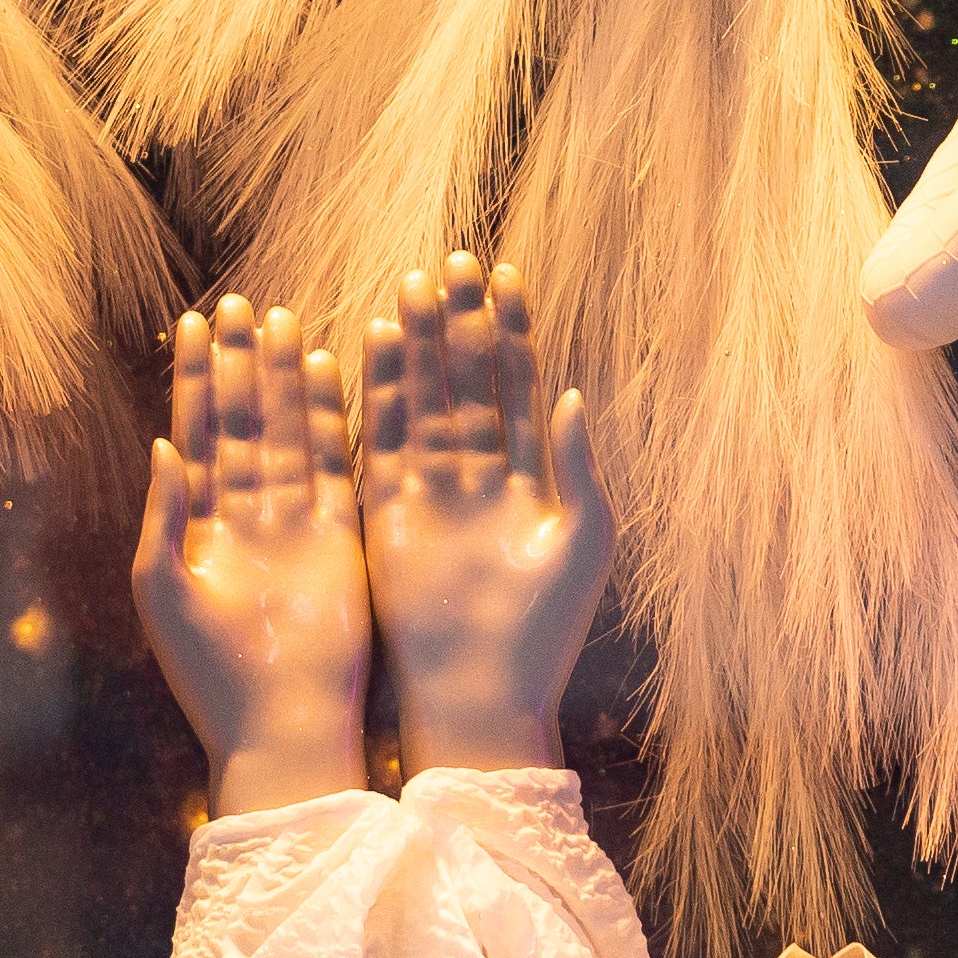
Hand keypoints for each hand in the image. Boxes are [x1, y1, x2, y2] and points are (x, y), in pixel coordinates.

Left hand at [129, 298, 370, 814]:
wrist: (284, 728)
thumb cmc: (214, 675)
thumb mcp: (166, 592)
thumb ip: (165, 516)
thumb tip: (162, 445)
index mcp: (194, 526)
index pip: (193, 433)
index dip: (191, 378)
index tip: (192, 322)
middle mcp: (242, 515)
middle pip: (240, 420)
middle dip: (239, 362)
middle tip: (243, 301)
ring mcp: (291, 522)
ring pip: (285, 433)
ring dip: (282, 377)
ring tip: (284, 319)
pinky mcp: (336, 536)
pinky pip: (331, 465)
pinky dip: (327, 418)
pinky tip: (328, 371)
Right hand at [356, 253, 610, 772]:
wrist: (481, 697)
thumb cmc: (545, 633)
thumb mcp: (582, 541)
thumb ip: (578, 465)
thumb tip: (573, 393)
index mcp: (531, 480)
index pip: (520, 387)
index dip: (514, 331)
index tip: (506, 275)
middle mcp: (480, 478)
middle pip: (469, 381)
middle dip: (462, 322)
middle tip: (455, 260)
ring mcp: (433, 491)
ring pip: (426, 400)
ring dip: (420, 343)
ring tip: (414, 284)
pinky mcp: (390, 511)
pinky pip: (383, 438)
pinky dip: (382, 392)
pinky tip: (375, 340)